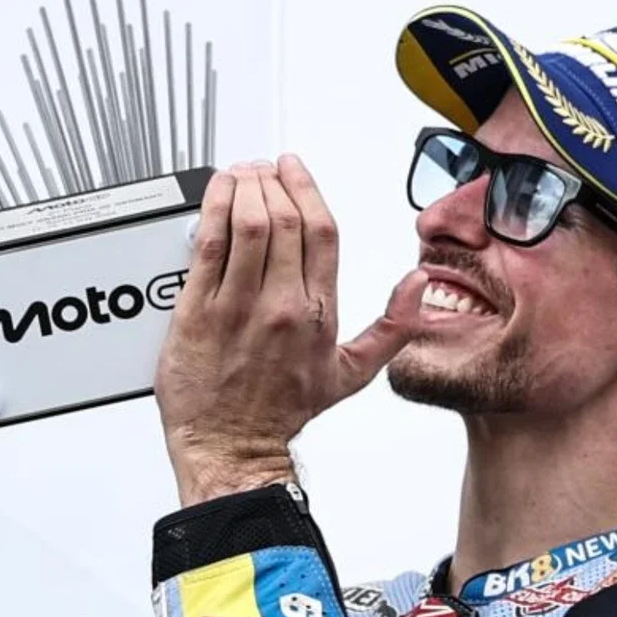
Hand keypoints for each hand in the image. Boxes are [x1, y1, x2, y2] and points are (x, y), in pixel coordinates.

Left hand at [155, 156, 424, 505]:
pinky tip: (214, 194)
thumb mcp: (352, 374)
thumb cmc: (282, 413)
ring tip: (239, 175)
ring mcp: (238, 307)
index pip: (322, 231)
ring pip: (246, 223)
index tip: (293, 168)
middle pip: (284, 218)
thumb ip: (392, 327)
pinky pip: (208, 245)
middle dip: (272, 181)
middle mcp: (281, 305)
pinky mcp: (198, 311)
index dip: (307, 188)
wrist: (232, 449)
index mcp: (319, 314)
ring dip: (242, 188)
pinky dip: (211, 209)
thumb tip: (419, 284)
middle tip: (263, 169)